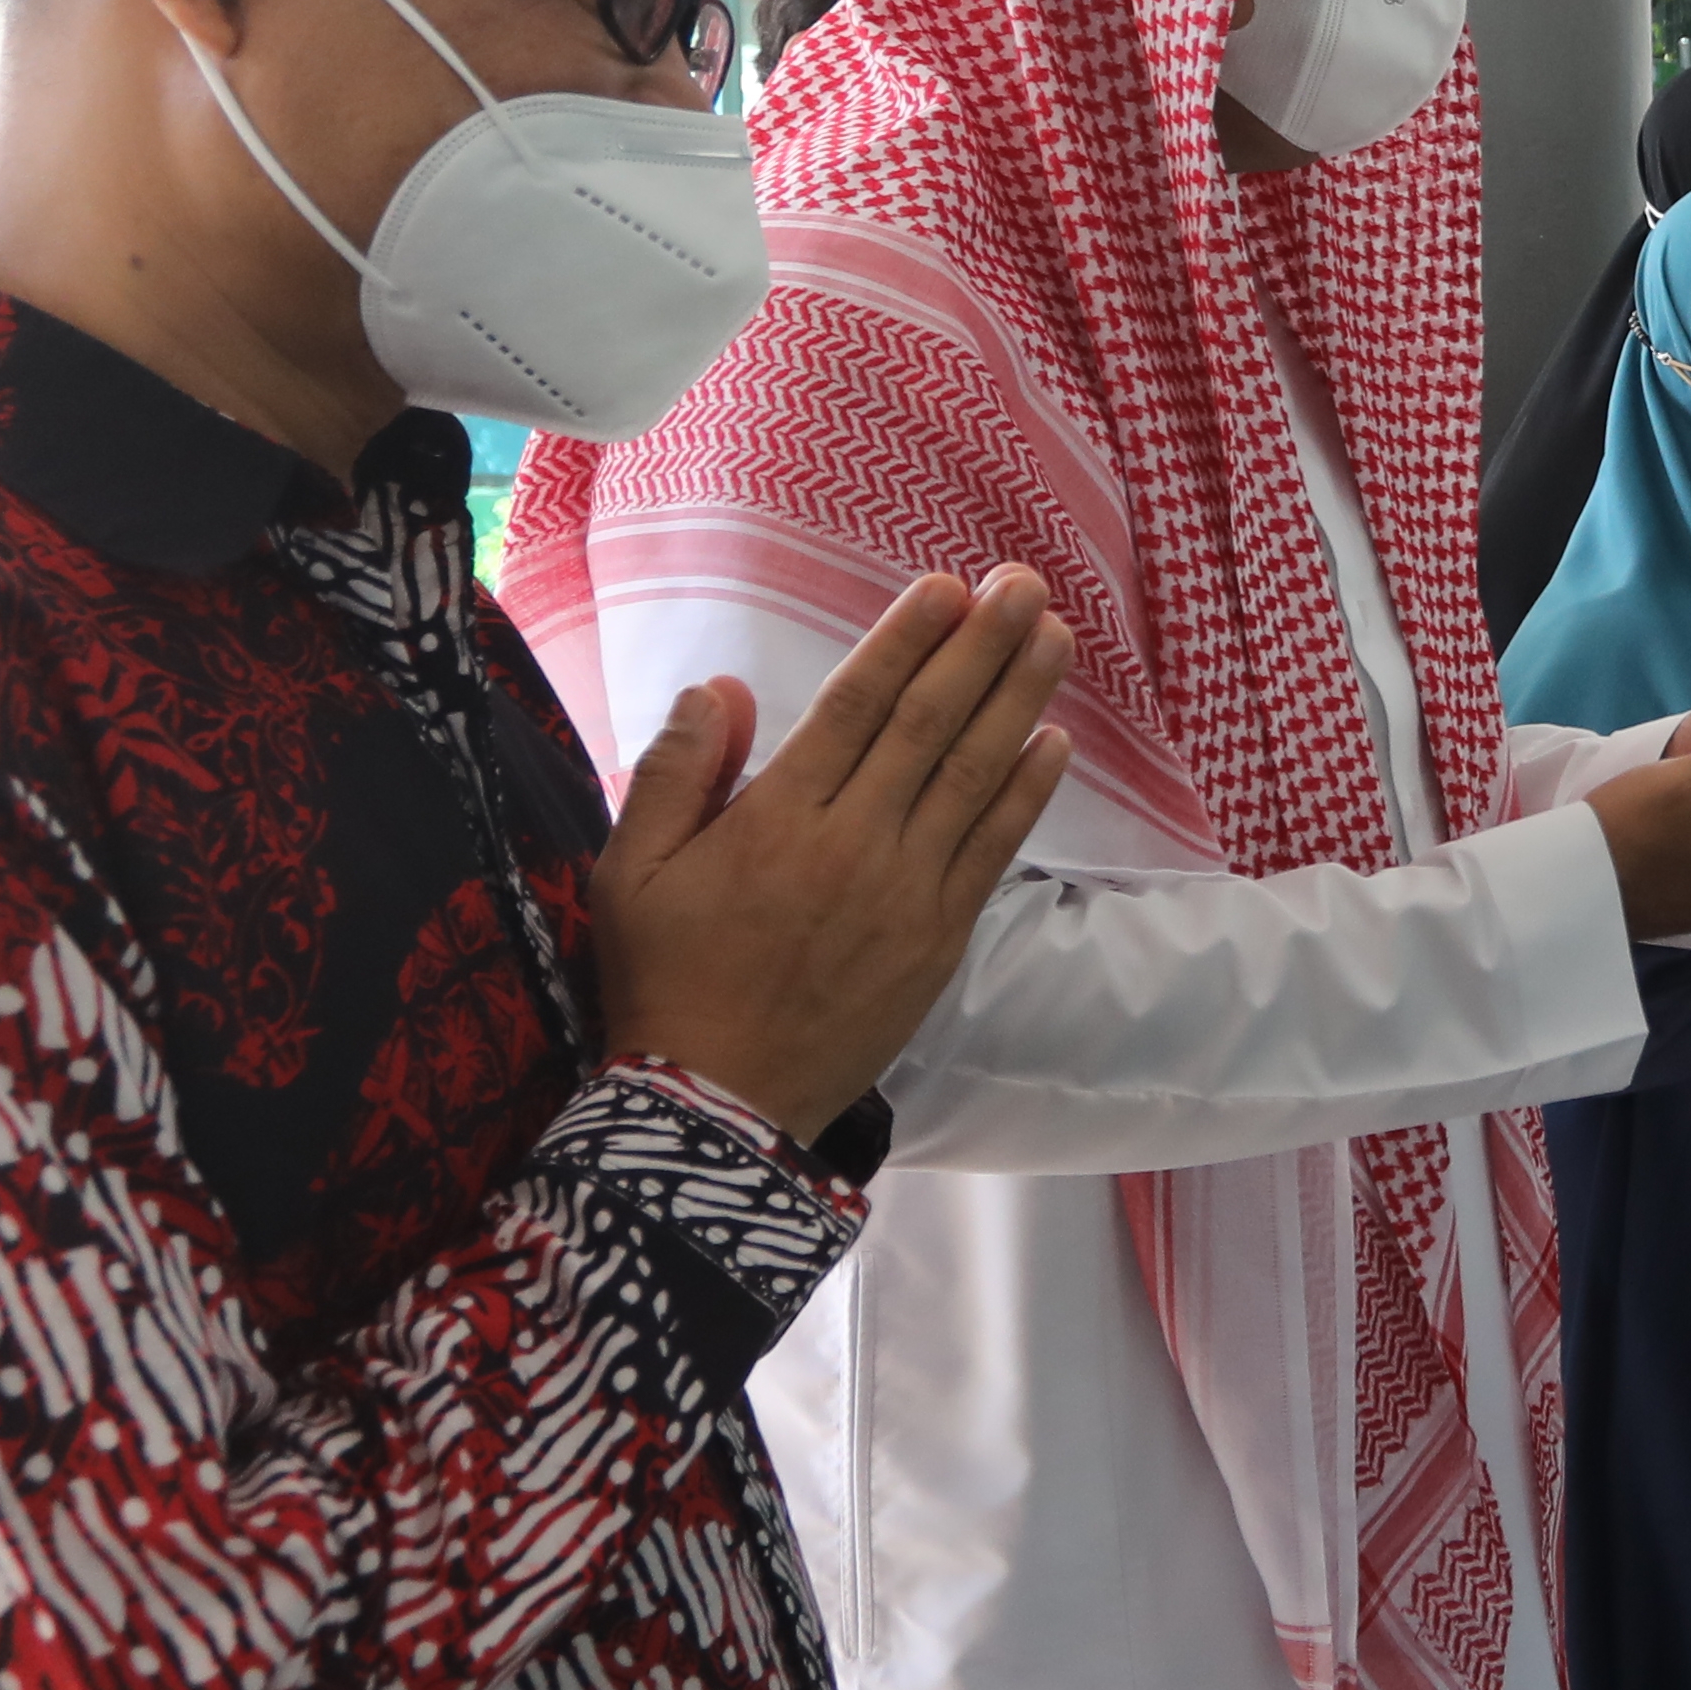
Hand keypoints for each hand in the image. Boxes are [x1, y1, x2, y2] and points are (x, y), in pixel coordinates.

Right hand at [593, 570, 1080, 1139]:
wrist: (715, 1104)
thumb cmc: (663, 981)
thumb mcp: (632, 871)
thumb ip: (677, 771)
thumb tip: (719, 685)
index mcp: (776, 817)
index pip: (856, 706)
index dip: (906, 641)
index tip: (947, 587)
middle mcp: (852, 843)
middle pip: (931, 726)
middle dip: (982, 648)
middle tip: (1025, 585)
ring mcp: (905, 892)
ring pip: (975, 776)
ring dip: (1020, 700)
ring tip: (1057, 637)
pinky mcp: (938, 940)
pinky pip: (993, 851)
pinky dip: (1028, 793)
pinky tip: (1054, 742)